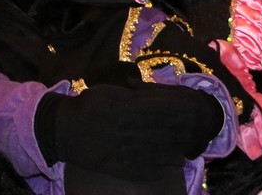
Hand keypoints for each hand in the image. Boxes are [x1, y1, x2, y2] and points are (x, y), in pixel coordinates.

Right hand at [38, 84, 216, 175]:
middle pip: (161, 131)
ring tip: (188, 152)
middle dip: (182, 131)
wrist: (62, 129)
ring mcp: (121, 150)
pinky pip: (139, 170)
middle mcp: (125, 129)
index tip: (196, 106)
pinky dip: (155, 169)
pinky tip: (167, 168)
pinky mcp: (115, 166)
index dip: (180, 107)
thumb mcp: (109, 92)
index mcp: (124, 107)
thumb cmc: (88, 105)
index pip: (159, 107)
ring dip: (174, 152)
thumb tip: (157, 94)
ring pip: (154, 152)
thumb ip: (133, 94)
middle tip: (200, 131)